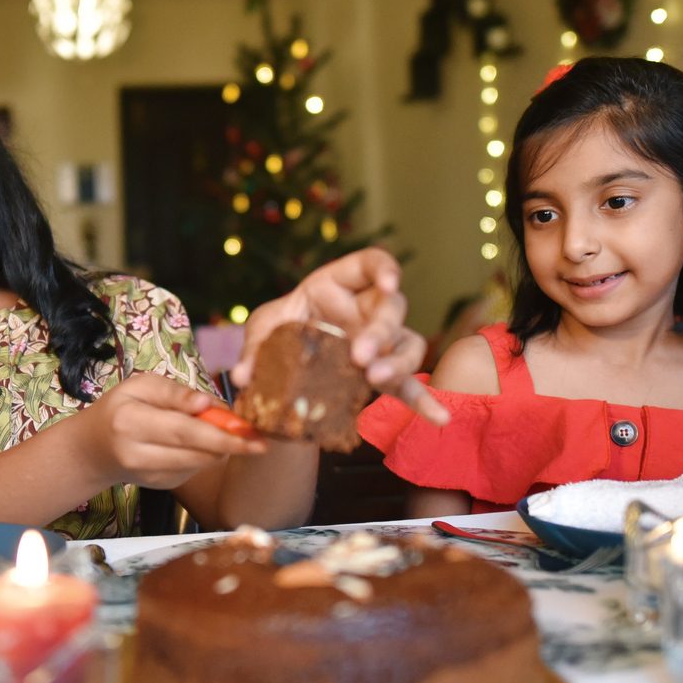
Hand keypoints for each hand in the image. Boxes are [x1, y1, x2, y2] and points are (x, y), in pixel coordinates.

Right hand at [83, 373, 267, 489]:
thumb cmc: (121, 408)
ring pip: (198, 464)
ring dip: (221, 450)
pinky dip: (205, 456)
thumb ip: (175, 393)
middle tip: (261, 443)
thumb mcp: (141, 386)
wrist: (94, 448)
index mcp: (130, 422)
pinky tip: (202, 443)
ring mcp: (149, 475)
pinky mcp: (160, 485)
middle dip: (232, 447)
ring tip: (231, 433)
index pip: (184, 430)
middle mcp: (137, 454)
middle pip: (195, 452)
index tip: (251, 434)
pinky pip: (193, 470)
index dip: (221, 434)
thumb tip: (208, 403)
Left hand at [232, 247, 447, 425]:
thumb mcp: (262, 332)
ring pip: (406, 345)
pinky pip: (408, 387)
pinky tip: (438, 418)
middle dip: (380, 332)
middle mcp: (366, 310)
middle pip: (390, 311)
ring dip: (397, 363)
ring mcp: (380, 342)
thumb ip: (255, 350)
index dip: (385, 268)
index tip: (390, 283)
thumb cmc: (277, 334)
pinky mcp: (383, 374)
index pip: (370, 264)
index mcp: (337, 285)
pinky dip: (422, 402)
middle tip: (360, 355)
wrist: (281, 366)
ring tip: (376, 379)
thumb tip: (243, 378)